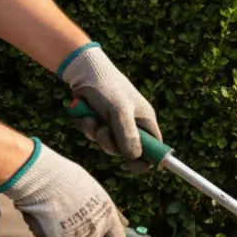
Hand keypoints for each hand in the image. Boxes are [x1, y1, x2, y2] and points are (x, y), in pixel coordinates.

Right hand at [0, 139, 125, 236]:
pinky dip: (47, 236)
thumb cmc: (66, 179)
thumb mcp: (96, 192)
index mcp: (108, 216)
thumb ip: (109, 211)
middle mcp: (95, 229)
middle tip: (72, 225)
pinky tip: (44, 219)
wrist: (39, 178)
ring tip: (56, 215)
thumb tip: (125, 223)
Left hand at [60, 44, 161, 163]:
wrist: (83, 72)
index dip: (146, 159)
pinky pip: (92, 136)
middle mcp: (131, 125)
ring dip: (95, 134)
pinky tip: (83, 115)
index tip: (132, 165)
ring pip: (106, 144)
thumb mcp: (119, 111)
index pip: (153, 148)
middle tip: (103, 131)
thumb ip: (127, 134)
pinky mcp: (98, 122)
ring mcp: (114, 125)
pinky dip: (85, 128)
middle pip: (126, 151)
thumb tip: (134, 157)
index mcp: (144, 122)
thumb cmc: (107, 88)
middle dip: (111, 144)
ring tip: (90, 118)